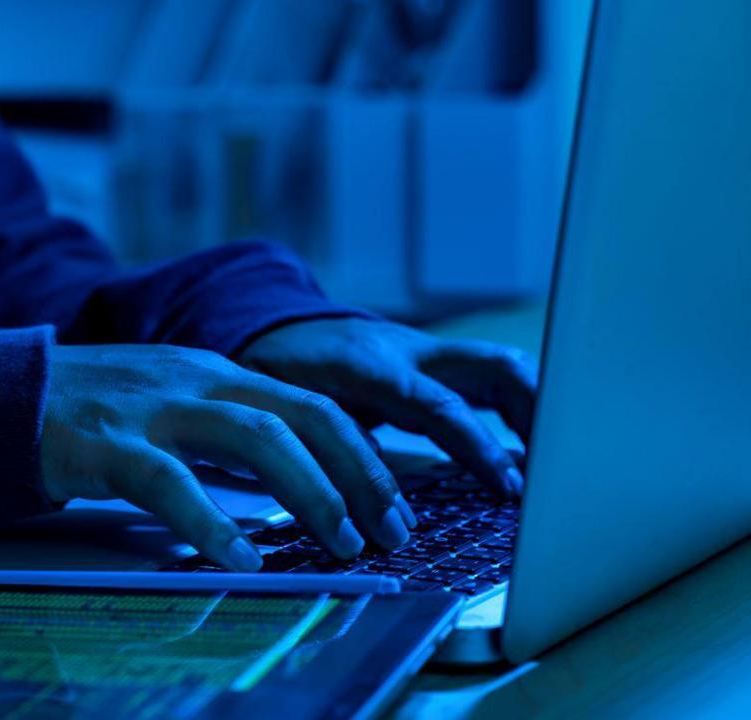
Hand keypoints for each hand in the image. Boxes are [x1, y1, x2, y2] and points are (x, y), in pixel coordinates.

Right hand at [41, 345, 417, 571]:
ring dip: (309, 491)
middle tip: (389, 531)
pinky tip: (240, 557)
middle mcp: (193, 379)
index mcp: (213, 372)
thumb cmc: (86, 410)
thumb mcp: (170, 405)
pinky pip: (169, 482)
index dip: (362, 456)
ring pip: (253, 437)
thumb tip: (289, 484)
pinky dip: (212, 522)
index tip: (392, 506)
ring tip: (339, 541)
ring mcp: (151, 407)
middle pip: (300, 414)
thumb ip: (224, 434)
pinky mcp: (105, 443)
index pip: (311, 404)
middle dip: (357, 474)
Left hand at [238, 317, 536, 495]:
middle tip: (557, 468)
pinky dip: (519, 408)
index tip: (508, 486)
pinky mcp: (437, 359)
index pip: (437, 405)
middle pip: (492, 366)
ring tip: (557, 463)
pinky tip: (533, 449)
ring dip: (537, 410)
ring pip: (501, 365)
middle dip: (535, 412)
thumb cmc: (278, 374)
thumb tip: (379, 505)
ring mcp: (427, 350)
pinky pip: (489, 376)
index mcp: (368, 367)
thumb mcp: (292, 412)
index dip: (477, 446)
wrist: (276, 325)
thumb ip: (335, 448)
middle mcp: (408, 351)